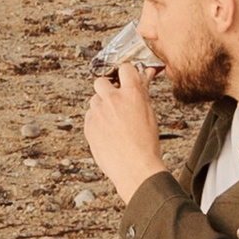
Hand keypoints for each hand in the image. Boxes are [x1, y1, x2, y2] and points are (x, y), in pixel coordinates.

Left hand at [85, 61, 170, 204]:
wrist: (135, 169)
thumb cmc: (146, 144)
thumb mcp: (150, 114)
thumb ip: (143, 92)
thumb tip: (146, 75)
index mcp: (132, 93)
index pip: (125, 68)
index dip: (126, 74)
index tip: (126, 79)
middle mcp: (113, 99)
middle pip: (102, 81)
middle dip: (108, 89)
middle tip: (115, 101)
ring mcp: (99, 112)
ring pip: (95, 99)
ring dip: (101, 106)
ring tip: (113, 122)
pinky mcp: (89, 125)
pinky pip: (89, 115)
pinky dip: (96, 120)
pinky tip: (107, 132)